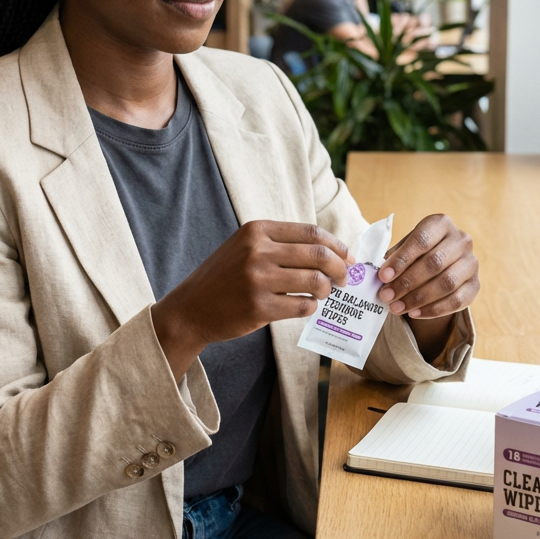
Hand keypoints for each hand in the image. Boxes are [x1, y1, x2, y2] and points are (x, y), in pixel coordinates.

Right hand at [152, 221, 353, 379]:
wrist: (191, 307)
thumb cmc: (224, 276)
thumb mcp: (245, 246)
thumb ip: (280, 243)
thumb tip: (329, 250)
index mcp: (257, 230)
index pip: (311, 232)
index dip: (337, 245)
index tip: (348, 257)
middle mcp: (258, 251)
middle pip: (318, 254)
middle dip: (339, 268)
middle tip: (343, 279)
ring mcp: (258, 280)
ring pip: (315, 281)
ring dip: (326, 289)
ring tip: (323, 293)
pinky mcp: (259, 307)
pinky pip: (302, 306)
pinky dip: (311, 307)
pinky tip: (306, 306)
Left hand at [376, 215, 478, 358]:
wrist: (444, 265)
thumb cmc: (417, 254)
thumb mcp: (405, 249)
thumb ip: (394, 258)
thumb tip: (378, 275)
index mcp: (441, 224)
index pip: (421, 240)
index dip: (401, 259)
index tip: (383, 276)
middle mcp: (461, 240)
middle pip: (434, 263)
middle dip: (406, 282)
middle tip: (386, 296)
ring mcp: (471, 262)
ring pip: (446, 283)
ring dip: (418, 298)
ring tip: (396, 307)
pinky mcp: (475, 285)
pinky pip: (456, 300)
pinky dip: (433, 309)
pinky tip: (414, 313)